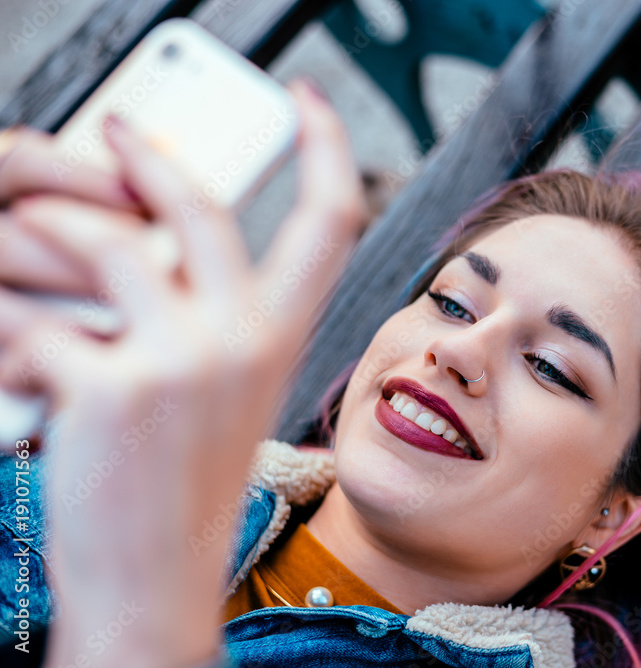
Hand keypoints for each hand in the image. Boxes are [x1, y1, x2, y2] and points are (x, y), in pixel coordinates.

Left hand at [0, 79, 362, 666]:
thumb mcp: (226, 391)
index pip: (331, 223)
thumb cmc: (185, 487)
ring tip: (24, 247)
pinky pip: (33, 320)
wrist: (154, 579)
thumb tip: (151, 241)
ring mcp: (183, 360)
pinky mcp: (111, 385)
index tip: (311, 103)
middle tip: (112, 132)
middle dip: (146, 154)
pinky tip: (13, 367)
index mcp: (282, 338)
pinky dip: (6, 332)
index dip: (328, 149)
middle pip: (201, 205)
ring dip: (48, 233)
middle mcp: (245, 339)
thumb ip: (212, 315)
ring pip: (105, 242)